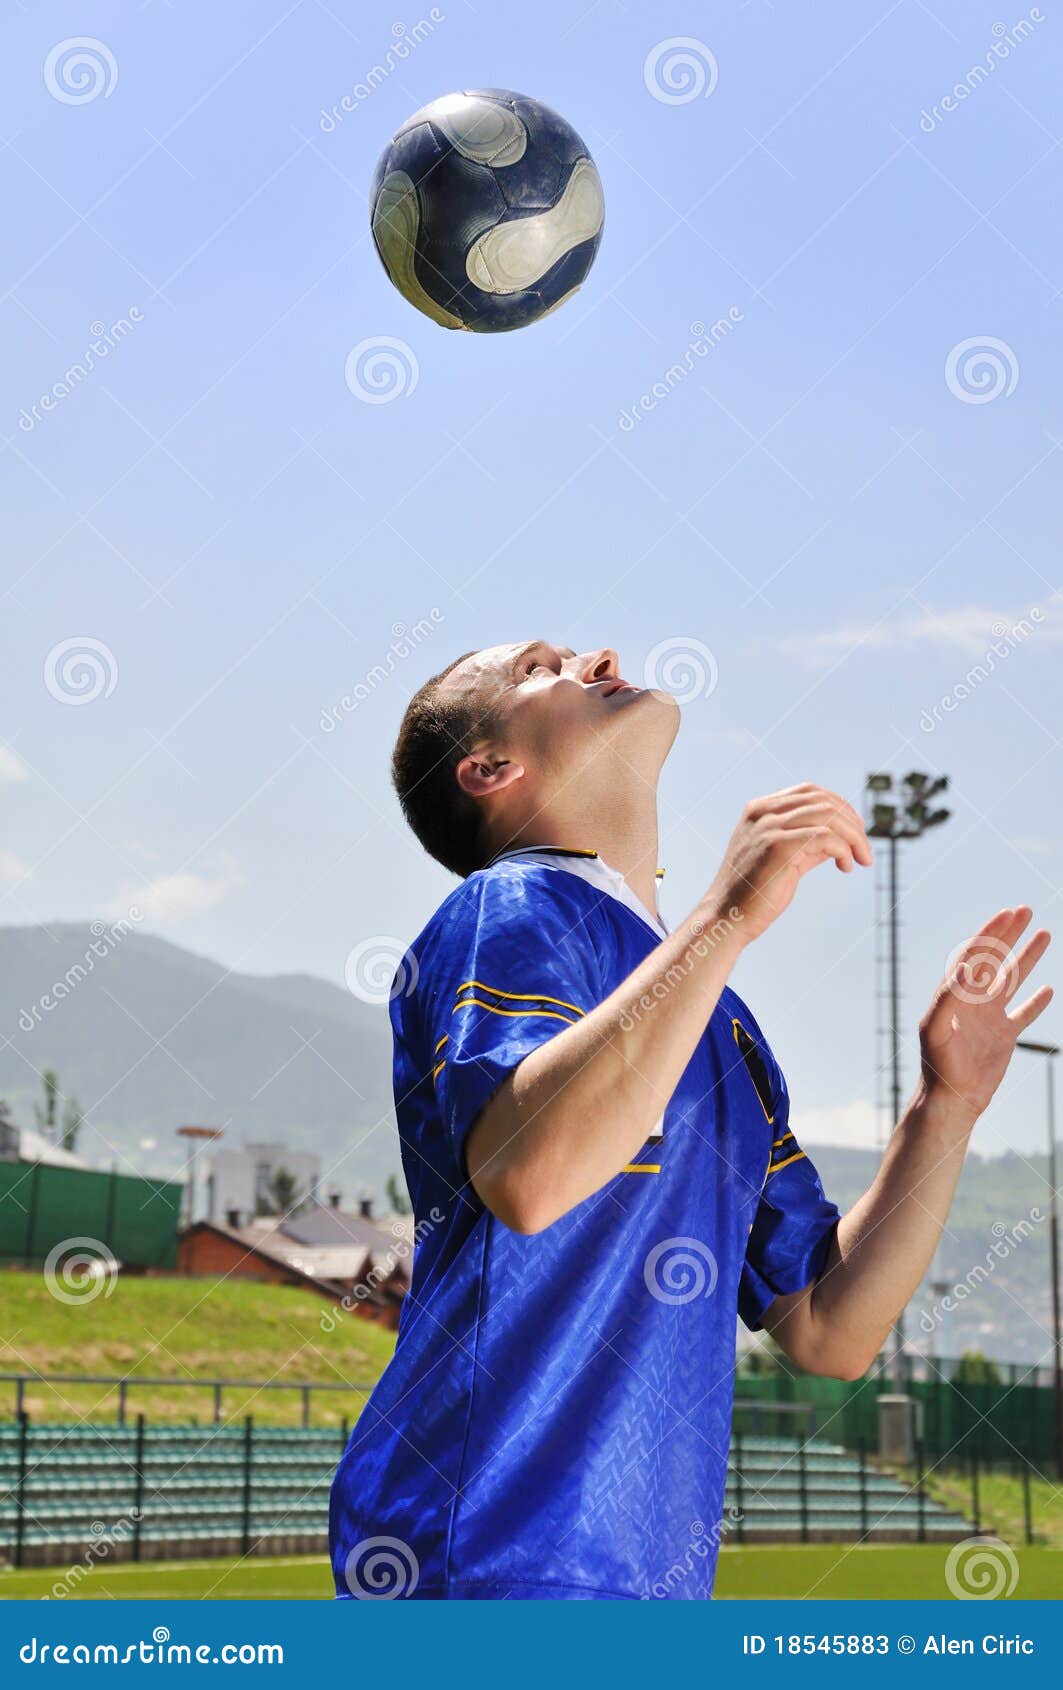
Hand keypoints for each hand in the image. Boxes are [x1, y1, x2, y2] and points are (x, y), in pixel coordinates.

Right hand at [707, 783, 871, 945]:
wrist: (728, 917)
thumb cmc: (755, 892)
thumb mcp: (783, 857)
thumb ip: (808, 842)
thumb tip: (842, 837)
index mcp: (759, 810)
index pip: (809, 791)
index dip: (839, 805)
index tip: (857, 829)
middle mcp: (763, 813)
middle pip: (823, 800)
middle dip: (852, 821)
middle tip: (864, 848)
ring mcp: (769, 827)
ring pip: (828, 815)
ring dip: (854, 837)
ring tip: (862, 858)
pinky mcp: (778, 847)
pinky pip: (825, 837)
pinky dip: (844, 850)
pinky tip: (845, 866)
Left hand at [920, 907, 1052, 1120]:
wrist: (952, 1099)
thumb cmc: (938, 1064)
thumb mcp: (937, 1029)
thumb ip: (948, 998)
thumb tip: (965, 967)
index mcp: (954, 993)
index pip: (975, 954)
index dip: (990, 932)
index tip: (1007, 913)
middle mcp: (972, 1000)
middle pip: (995, 958)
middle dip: (1009, 934)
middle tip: (1026, 909)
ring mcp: (989, 1017)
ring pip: (1013, 979)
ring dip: (1028, 957)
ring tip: (1044, 934)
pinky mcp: (1004, 1037)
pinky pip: (1024, 1014)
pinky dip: (1035, 1002)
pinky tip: (1048, 989)